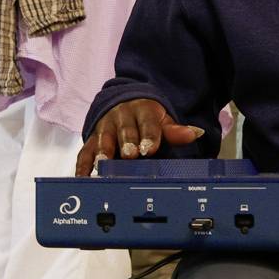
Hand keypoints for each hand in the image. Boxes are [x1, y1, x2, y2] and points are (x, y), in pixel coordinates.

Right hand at [75, 99, 206, 174]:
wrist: (123, 101)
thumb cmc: (145, 117)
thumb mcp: (161, 120)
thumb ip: (174, 131)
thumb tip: (195, 134)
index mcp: (142, 111)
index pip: (147, 124)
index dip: (148, 137)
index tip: (149, 149)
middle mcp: (121, 117)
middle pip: (124, 131)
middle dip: (126, 143)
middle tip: (129, 156)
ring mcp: (105, 128)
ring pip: (103, 139)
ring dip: (103, 151)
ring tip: (103, 164)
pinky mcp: (92, 139)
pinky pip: (86, 152)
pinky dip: (83, 165)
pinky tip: (83, 177)